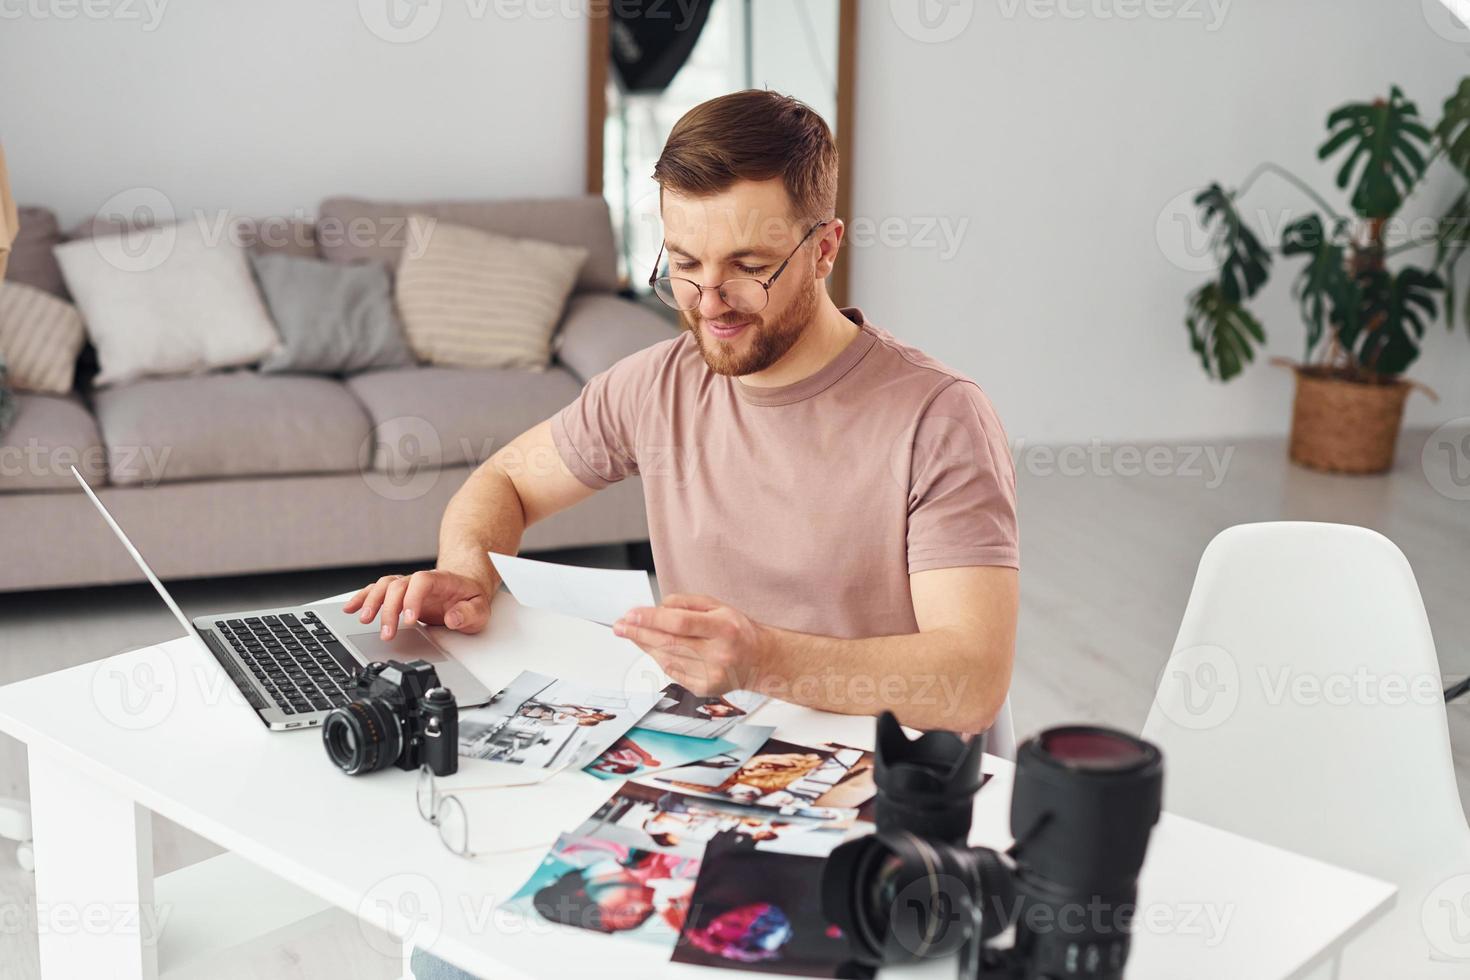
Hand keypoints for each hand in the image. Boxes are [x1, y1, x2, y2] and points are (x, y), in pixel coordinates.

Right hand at [342, 569, 491, 639]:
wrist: (467, 586)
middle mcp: (420, 580)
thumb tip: (453, 618)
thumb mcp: (480, 609)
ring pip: (384, 586)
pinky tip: (351, 608)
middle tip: (387, 633)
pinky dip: (362, 598)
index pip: (421, 582)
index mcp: (440, 580)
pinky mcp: (399, 594)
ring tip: (364, 620)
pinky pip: (377, 591)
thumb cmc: (471, 598)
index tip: (409, 620)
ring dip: (372, 603)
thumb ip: (469, 613)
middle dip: (389, 610)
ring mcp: (408, 586)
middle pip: (397, 586)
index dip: (412, 599)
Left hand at [613, 594, 767, 695]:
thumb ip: (686, 603)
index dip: (651, 619)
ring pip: (667, 659)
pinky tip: (653, 648)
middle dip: (639, 634)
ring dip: (646, 646)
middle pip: (669, 643)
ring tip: (632, 634)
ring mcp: (712, 675)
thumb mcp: (717, 605)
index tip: (630, 615)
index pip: (680, 623)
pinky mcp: (705, 689)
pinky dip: (660, 659)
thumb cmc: (736, 629)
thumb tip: (655, 609)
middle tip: (620, 626)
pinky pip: (672, 673)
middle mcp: (719, 653)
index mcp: (724, 627)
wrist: (760, 660)